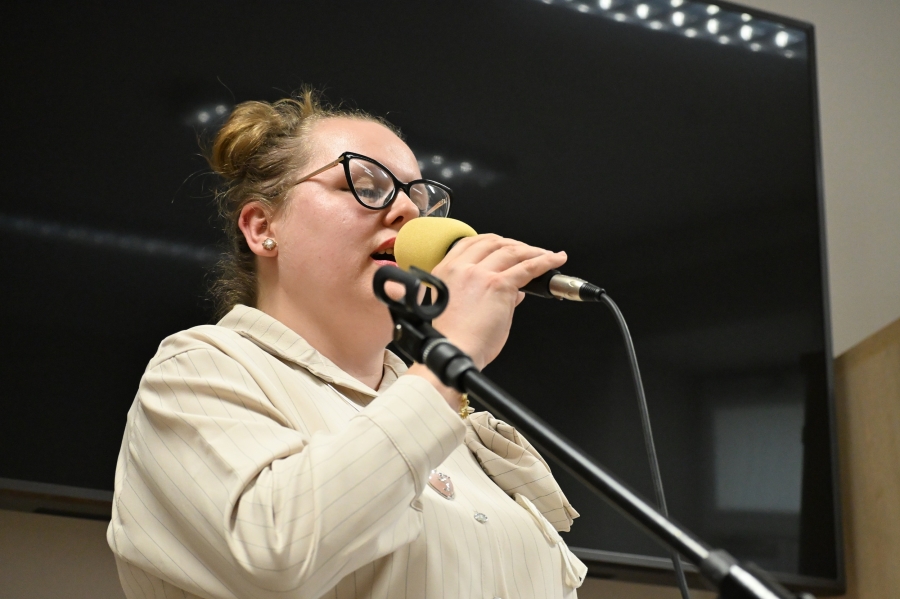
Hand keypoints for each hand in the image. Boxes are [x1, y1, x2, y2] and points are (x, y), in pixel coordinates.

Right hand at [430, 234, 566, 369]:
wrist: (454, 351)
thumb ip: (486, 293)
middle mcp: (461, 268)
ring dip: (532, 250)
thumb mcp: (461, 306)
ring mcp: (480, 274)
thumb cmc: (457, 338)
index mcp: (446, 271)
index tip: (504, 244)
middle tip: (528, 251)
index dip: (492, 241)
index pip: (470, 244)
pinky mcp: (498, 285)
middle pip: (492, 243)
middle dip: (513, 244)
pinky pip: (527, 267)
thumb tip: (514, 291)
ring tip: (546, 255)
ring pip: (511, 251)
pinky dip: (545, 261)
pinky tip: (555, 259)